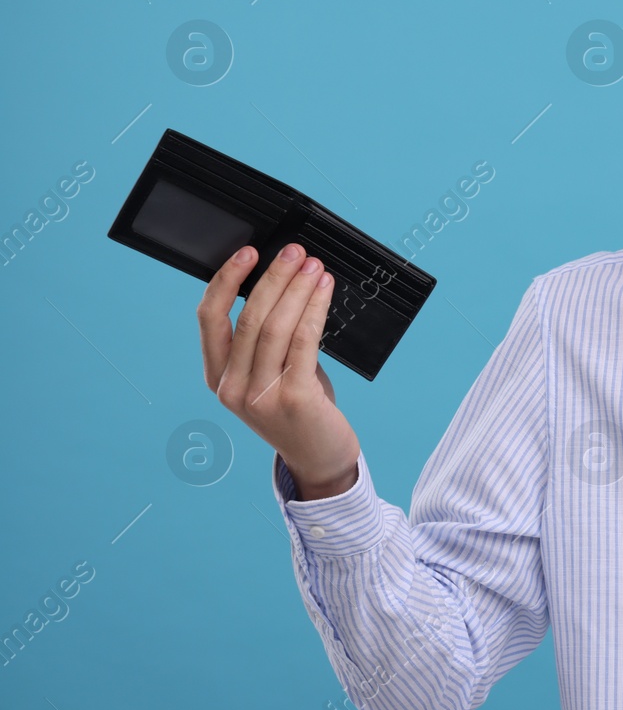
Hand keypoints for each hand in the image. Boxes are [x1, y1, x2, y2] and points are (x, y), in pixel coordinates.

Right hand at [198, 243, 360, 498]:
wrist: (320, 457)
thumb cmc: (299, 410)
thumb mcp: (270, 374)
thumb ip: (269, 339)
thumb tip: (285, 285)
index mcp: (217, 377)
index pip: (209, 319)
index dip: (225, 281)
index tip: (247, 253)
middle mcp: (232, 388)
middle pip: (248, 318)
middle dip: (273, 278)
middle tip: (295, 252)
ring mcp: (260, 396)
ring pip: (275, 327)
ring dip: (297, 289)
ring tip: (314, 267)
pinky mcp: (293, 399)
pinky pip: (303, 341)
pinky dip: (315, 310)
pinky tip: (325, 292)